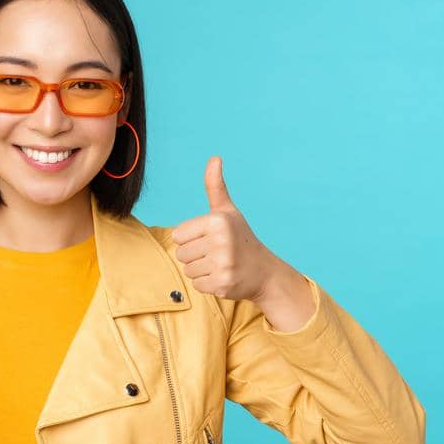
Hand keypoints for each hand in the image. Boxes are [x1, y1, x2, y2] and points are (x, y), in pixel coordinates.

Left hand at [170, 156, 291, 301]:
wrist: (265, 271)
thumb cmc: (240, 238)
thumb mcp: (228, 211)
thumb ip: (215, 186)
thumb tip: (214, 158)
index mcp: (217, 221)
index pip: (177, 235)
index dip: (191, 238)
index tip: (211, 239)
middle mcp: (221, 241)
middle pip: (181, 254)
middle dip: (196, 256)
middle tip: (218, 253)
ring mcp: (223, 264)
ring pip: (188, 270)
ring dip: (201, 270)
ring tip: (221, 264)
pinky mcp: (223, 284)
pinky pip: (197, 285)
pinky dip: (208, 284)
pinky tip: (224, 276)